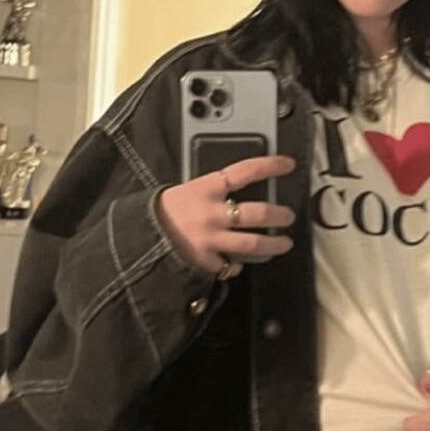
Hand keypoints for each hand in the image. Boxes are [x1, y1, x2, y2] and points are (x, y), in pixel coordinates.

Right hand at [158, 155, 295, 277]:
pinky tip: (240, 262)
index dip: (270, 166)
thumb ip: (218, 189)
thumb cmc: (169, 208)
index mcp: (207, 187)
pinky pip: (230, 265)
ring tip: (285, 244)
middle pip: (258, 213)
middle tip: (289, 216)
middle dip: (280, 215)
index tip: (287, 165)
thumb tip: (246, 187)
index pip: (246, 171)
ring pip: (253, 243)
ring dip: (274, 244)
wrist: (141, 232)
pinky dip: (237, 265)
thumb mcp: (191, 188)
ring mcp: (210, 238)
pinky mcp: (205, 261)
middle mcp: (212, 212)